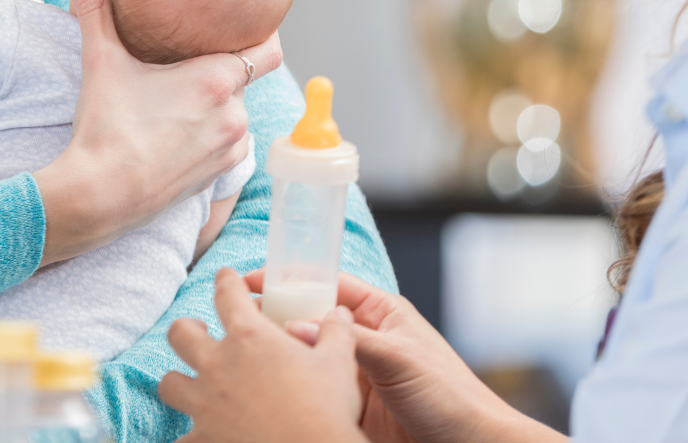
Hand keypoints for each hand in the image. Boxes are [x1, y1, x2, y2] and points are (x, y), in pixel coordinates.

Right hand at [32, 0, 280, 264]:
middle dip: (221, 70)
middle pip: (244, 78)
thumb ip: (93, 5)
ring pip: (236, 111)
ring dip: (218, 104)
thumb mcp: (100, 59)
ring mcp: (230, 146)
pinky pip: (228, 143)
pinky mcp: (219, 175)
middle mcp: (235, 113)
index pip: (270, 48)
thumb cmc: (103, 127)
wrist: (98, 196)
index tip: (243, 26)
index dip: (262, 35)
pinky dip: (211, 134)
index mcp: (217, 79)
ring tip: (179, 100)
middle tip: (187, 63)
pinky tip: (177, 130)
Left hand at [159, 268, 367, 442]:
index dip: (225, 280)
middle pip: (180, 333)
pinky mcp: (202, 440)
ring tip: (194, 386)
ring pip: (169, 384)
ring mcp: (205, 404)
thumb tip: (339, 313)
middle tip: (202, 334)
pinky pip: (181, 438)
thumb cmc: (326, 411)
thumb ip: (335, 332)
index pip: (226, 292)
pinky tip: (201, 437)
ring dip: (180, 382)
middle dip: (188, 330)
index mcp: (249, 337)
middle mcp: (218, 365)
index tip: (226, 277)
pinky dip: (190, 437)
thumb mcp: (338, 363)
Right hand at [245, 272, 563, 442]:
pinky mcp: (349, 407)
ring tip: (243, 354)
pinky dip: (292, 386)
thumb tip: (296, 326)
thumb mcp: (399, 359)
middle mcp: (363, 339)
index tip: (250, 280)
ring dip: (281, 353)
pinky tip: (269, 388)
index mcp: (380, 313)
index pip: (326, 284)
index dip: (288, 279)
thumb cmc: (451, 396)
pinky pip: (314, 388)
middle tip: (237, 320)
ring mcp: (355, 374)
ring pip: (308, 355)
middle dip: (275, 316)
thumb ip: (350, 341)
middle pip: (310, 318)